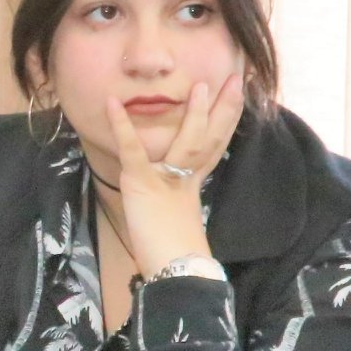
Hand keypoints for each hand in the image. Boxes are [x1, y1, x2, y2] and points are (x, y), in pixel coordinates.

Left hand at [102, 74, 243, 275]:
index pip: (214, 145)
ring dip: (193, 112)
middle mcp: (185, 178)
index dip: (227, 120)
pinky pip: (132, 150)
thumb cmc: (173, 253)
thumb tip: (169, 193)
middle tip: (236, 78)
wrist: (174, 272)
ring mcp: (166, 179)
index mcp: (193, 184)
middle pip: (210, 138)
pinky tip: (112, 104)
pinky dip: (121, 126)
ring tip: (198, 84)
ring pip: (187, 141)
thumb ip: (172, 200)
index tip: (238, 96)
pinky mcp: (142, 183)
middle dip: (224, 108)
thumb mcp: (174, 218)